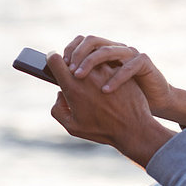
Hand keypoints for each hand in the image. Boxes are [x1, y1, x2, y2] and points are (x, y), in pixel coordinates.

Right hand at [47, 52, 174, 166]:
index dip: (52, 59)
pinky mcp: (119, 69)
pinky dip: (102, 69)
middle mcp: (88, 75)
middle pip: (72, 55)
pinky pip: (105, 63)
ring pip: (90, 58)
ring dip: (87, 64)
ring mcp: (105, 69)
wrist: (133, 128)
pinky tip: (106, 82)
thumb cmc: (102, 130)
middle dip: (69, 61)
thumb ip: (58, 109)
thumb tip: (60, 94)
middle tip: (72, 72)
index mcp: (73, 88)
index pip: (55, 59)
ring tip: (91, 80)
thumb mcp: (72, 127)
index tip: (53, 62)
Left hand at [63, 35, 173, 117]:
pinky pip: (128, 65)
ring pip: (107, 50)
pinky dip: (115, 78)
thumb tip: (58, 93)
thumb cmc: (119, 104)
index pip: (81, 43)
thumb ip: (80, 90)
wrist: (148, 110)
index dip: (68, 51)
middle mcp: (114, 50)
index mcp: (101, 55)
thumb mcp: (96, 95)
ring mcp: (129, 54)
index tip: (58, 65)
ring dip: (90, 63)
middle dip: (77, 54)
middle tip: (69, 72)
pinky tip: (105, 91)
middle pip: (92, 41)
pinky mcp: (143, 62)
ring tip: (79, 78)